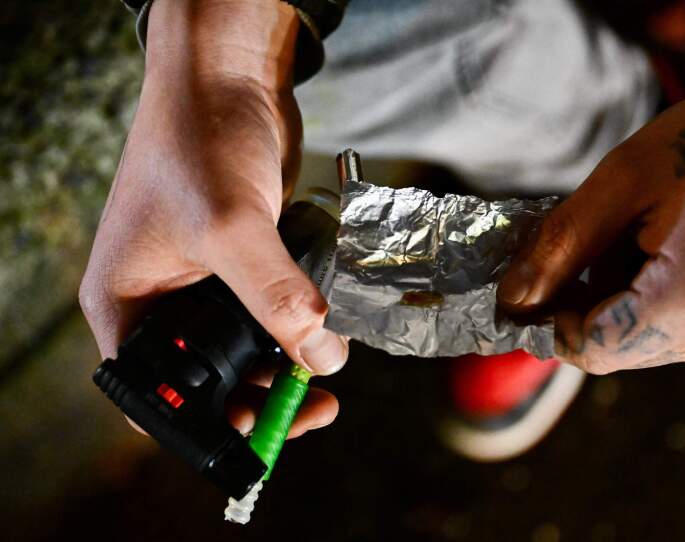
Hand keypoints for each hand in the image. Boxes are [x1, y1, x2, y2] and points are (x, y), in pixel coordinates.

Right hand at [79, 0, 345, 437]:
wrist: (228, 78)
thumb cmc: (199, 140)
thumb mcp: (231, 226)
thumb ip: (274, 298)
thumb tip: (320, 359)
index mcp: (128, 305)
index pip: (156, 398)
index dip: (209, 423)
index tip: (266, 426)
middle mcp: (162, 300)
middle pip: (210, 379)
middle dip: (261, 393)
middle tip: (315, 400)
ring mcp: (203, 281)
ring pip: (245, 346)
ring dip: (285, 360)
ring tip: (327, 366)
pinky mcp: (241, 261)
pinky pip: (268, 310)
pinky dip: (295, 323)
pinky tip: (327, 327)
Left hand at [499, 42, 684, 373]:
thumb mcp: (621, 181)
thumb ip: (558, 247)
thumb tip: (510, 300)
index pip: (592, 347)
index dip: (545, 323)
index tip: (519, 287)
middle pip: (615, 348)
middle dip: (576, 305)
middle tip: (567, 248)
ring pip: (639, 341)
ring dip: (609, 299)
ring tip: (623, 234)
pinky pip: (670, 329)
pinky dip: (642, 298)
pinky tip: (651, 246)